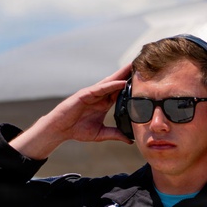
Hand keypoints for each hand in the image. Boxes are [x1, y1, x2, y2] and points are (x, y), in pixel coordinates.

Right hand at [10, 62, 133, 159]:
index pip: (121, 91)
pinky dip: (111, 85)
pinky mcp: (84, 94)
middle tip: (143, 65)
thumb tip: (130, 141)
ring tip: (134, 67)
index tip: (146, 80)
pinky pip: (100, 88)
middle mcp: (99, 96)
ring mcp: (92, 94)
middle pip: (117, 82)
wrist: (60, 129)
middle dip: (129, 74)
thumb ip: (115, 134)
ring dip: (122, 75)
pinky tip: (121, 83)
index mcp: (104, 103)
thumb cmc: (77, 130)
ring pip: (110, 82)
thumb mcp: (101, 133)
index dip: (132, 85)